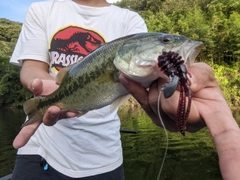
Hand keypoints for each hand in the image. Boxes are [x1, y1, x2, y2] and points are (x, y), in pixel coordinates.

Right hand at [13, 79, 77, 148]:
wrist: (56, 84)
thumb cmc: (44, 89)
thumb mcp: (38, 86)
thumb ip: (36, 86)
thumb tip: (36, 83)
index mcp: (38, 113)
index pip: (29, 127)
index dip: (23, 136)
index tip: (17, 144)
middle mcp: (50, 115)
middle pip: (49, 120)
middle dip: (51, 115)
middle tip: (54, 108)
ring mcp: (61, 112)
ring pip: (62, 116)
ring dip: (66, 114)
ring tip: (70, 110)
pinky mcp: (71, 108)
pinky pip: (72, 111)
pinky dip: (74, 110)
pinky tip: (76, 110)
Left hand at [120, 62, 239, 179]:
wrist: (186, 85)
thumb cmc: (200, 82)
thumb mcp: (205, 74)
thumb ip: (198, 75)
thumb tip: (185, 80)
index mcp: (211, 115)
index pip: (224, 134)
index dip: (230, 155)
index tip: (233, 177)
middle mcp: (188, 124)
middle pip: (170, 105)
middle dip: (166, 84)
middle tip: (169, 74)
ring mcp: (168, 123)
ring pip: (153, 101)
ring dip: (154, 84)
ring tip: (161, 77)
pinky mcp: (153, 117)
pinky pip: (142, 101)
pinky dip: (134, 88)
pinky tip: (125, 78)